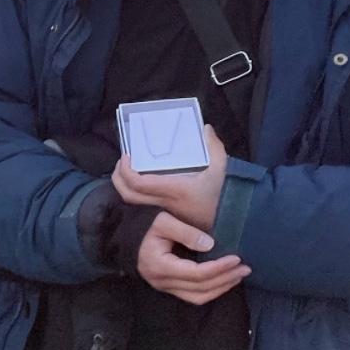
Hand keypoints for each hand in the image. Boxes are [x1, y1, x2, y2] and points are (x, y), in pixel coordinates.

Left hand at [113, 125, 228, 232]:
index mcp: (172, 190)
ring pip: (133, 202)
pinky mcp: (166, 213)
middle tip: (123, 162)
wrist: (231, 221)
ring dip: (125, 185)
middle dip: (118, 178)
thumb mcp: (222, 169)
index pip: (137, 183)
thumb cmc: (224, 196)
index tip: (126, 156)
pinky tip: (142, 178)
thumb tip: (205, 128)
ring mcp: (163, 210)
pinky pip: (143, 203)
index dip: (125, 170)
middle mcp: (163, 202)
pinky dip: (136, 191)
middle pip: (127, 195)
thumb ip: (215, 147)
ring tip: (129, 168)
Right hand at [137, 211, 249, 305]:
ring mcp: (164, 287)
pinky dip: (211, 290)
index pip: (197, 273)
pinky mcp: (168, 287)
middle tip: (245, 268)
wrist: (123, 235)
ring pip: (198, 297)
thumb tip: (211, 244)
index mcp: (160, 265)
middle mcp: (162, 281)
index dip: (219, 268)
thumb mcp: (162, 221)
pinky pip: (193, 296)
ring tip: (239, 276)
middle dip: (226, 279)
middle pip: (201, 288)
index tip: (236, 258)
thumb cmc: (143, 225)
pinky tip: (224, 280)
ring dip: (221, 288)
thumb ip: (186, 232)